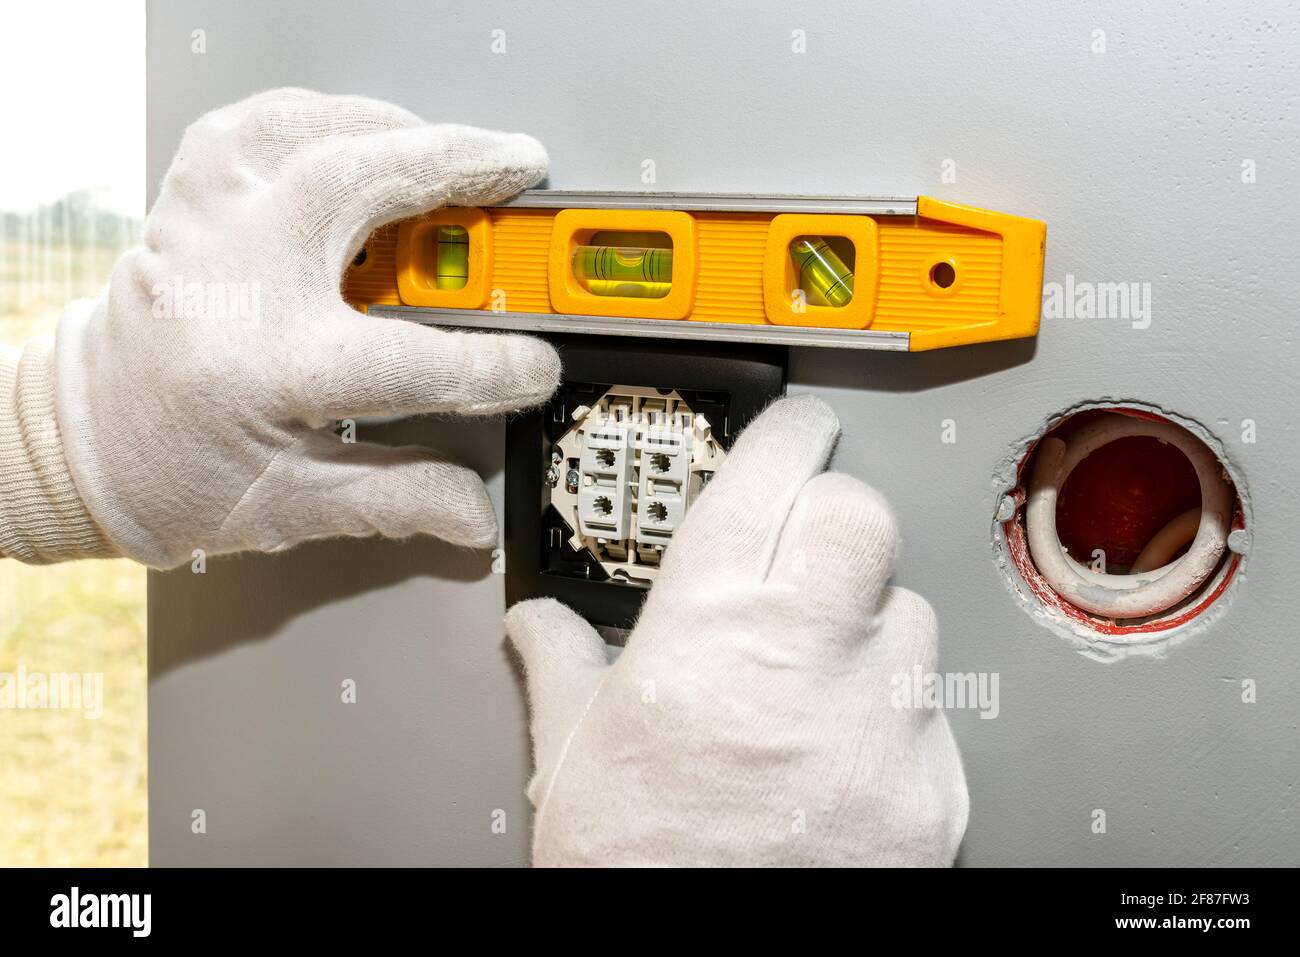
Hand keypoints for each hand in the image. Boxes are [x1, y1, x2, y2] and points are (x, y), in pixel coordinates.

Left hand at [51, 88, 558, 566]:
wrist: (77, 446)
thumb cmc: (167, 477)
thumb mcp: (290, 508)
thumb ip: (395, 500)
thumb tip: (473, 511)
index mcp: (266, 370)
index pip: (411, 361)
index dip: (494, 365)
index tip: (533, 367)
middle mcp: (232, 283)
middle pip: (352, 189)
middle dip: (452, 167)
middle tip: (519, 168)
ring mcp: (203, 230)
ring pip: (297, 132)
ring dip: (387, 126)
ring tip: (449, 144)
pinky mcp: (188, 204)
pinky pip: (250, 124)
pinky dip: (316, 115)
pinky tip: (359, 132)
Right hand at [507, 396, 968, 865]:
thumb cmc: (638, 872)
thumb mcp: (574, 762)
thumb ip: (561, 670)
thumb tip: (535, 625)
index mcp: (704, 632)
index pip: (770, 474)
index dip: (791, 431)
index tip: (796, 425)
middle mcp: (803, 659)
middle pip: (861, 516)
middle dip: (834, 515)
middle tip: (803, 548)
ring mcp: (880, 722)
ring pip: (912, 612)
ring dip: (870, 622)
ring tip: (814, 675)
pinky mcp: (933, 786)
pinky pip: (933, 709)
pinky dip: (896, 711)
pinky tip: (842, 749)